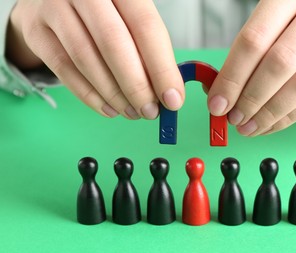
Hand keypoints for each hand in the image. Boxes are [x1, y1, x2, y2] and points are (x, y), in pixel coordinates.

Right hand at [6, 0, 183, 118]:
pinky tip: (109, 108)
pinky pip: (64, 69)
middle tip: (149, 111)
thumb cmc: (103, 14)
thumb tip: (168, 92)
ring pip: (86, 58)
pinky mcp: (36, 30)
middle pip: (114, 43)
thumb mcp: (129, 19)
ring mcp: (55, 7)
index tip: (172, 99)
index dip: (162, 68)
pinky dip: (89, 95)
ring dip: (114, 94)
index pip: (146, 27)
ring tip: (131, 112)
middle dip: (136, 86)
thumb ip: (148, 49)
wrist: (49, 1)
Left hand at [207, 0, 295, 135]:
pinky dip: (293, 116)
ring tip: (250, 127)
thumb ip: (254, 43)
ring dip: (270, 113)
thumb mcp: (281, 11)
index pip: (255, 40)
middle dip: (251, 99)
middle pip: (279, 64)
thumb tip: (223, 87)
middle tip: (234, 118)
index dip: (233, 77)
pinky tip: (274, 123)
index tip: (217, 103)